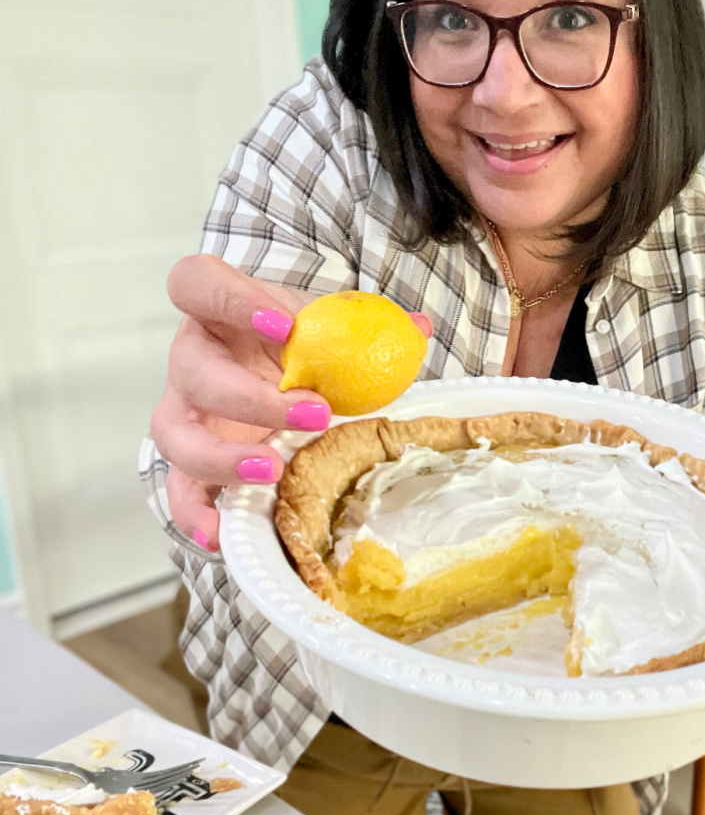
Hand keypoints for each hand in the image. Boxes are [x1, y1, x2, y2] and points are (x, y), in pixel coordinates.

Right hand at [150, 254, 431, 551]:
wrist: (277, 366)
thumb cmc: (297, 341)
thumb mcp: (326, 323)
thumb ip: (368, 324)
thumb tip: (418, 328)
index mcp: (216, 309)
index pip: (196, 283)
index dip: (230, 299)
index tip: (283, 325)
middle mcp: (192, 358)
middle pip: (194, 371)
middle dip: (251, 397)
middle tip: (313, 412)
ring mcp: (185, 411)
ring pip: (175, 434)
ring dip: (222, 457)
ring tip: (271, 470)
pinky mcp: (190, 459)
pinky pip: (179, 489)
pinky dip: (195, 512)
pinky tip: (221, 531)